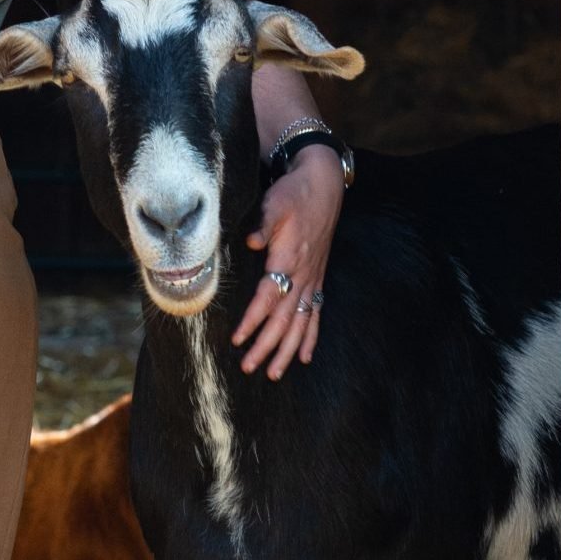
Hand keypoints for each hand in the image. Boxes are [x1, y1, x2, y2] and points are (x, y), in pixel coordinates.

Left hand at [230, 143, 344, 378]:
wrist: (322, 185)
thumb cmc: (294, 193)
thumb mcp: (275, 203)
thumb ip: (263, 224)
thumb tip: (250, 241)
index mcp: (289, 259)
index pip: (269, 297)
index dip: (254, 320)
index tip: (238, 338)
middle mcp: (303, 274)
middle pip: (284, 319)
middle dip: (267, 346)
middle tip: (248, 367)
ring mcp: (313, 279)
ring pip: (301, 323)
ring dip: (287, 350)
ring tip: (274, 373)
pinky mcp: (317, 278)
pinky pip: (316, 314)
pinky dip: (310, 338)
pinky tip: (305, 357)